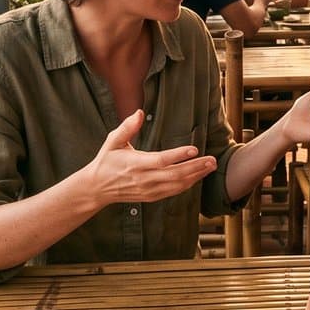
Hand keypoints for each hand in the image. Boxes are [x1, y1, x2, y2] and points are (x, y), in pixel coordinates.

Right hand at [82, 110, 216, 205]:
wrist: (96, 188)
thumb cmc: (106, 161)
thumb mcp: (113, 141)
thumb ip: (127, 127)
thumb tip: (140, 112)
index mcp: (136, 164)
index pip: (161, 160)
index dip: (179, 155)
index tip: (194, 149)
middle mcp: (144, 179)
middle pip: (175, 175)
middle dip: (196, 167)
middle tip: (212, 160)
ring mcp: (148, 190)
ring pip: (177, 185)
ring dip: (196, 176)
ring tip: (210, 167)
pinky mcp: (151, 197)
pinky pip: (173, 192)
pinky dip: (187, 185)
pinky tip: (197, 176)